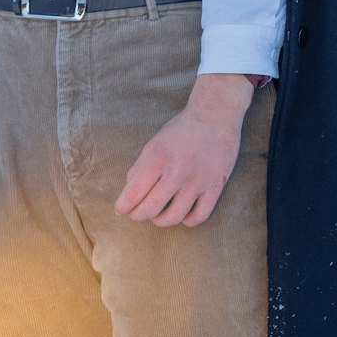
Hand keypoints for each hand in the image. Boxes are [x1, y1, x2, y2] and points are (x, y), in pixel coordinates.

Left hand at [113, 74, 254, 228]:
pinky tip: (182, 215)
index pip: (134, 192)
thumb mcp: (155, 142)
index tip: (120, 210)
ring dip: (160, 221)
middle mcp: (178, 170)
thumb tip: (129, 189)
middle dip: (138, 216)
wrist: (214, 115)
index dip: (123, 206)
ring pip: (174, 217)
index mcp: (159, 157)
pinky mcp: (216, 186)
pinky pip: (200, 216)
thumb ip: (140, 166)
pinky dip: (187, 221)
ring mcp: (198, 180)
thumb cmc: (181, 130)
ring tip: (157, 216)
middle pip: (151, 208)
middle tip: (136, 214)